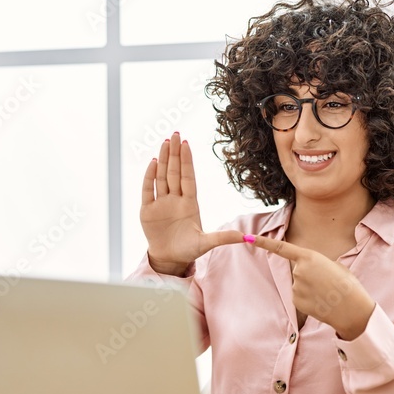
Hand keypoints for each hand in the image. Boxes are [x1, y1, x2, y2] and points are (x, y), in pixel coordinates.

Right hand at [140, 132, 241, 274]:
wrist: (170, 259)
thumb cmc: (189, 250)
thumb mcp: (206, 244)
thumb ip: (223, 238)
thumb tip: (246, 237)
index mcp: (190, 203)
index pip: (188, 177)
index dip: (187, 161)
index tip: (186, 144)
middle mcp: (175, 199)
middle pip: (174, 172)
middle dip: (175, 154)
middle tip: (175, 134)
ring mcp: (161, 203)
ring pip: (161, 177)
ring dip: (163, 160)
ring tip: (165, 142)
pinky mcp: (147, 211)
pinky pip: (148, 190)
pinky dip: (149, 177)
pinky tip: (153, 162)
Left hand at [248, 235, 375, 340]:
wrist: (352, 308)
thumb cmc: (347, 285)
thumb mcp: (334, 266)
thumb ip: (317, 265)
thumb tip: (309, 272)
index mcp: (309, 257)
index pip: (281, 248)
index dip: (264, 242)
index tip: (249, 237)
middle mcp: (299, 271)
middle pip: (297, 270)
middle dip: (309, 276)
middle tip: (327, 283)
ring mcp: (296, 287)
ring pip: (299, 285)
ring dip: (310, 289)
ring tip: (327, 293)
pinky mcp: (296, 301)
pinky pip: (299, 297)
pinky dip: (309, 300)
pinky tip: (321, 302)